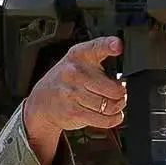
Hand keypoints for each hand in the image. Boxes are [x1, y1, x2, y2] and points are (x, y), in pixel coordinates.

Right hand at [23, 36, 126, 164]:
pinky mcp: (73, 112)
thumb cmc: (66, 80)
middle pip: (113, 88)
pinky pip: (103, 119)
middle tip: (122, 93)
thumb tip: (123, 74)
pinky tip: (114, 115)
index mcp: (79, 54)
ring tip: (117, 104)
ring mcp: (72, 93)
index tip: (118, 45)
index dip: (109, 45)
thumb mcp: (78, 60)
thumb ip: (100, 58)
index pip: (97, 46)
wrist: (41, 101)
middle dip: (122, 93)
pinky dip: (113, 119)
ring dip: (118, 107)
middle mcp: (75, 72)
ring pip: (109, 105)